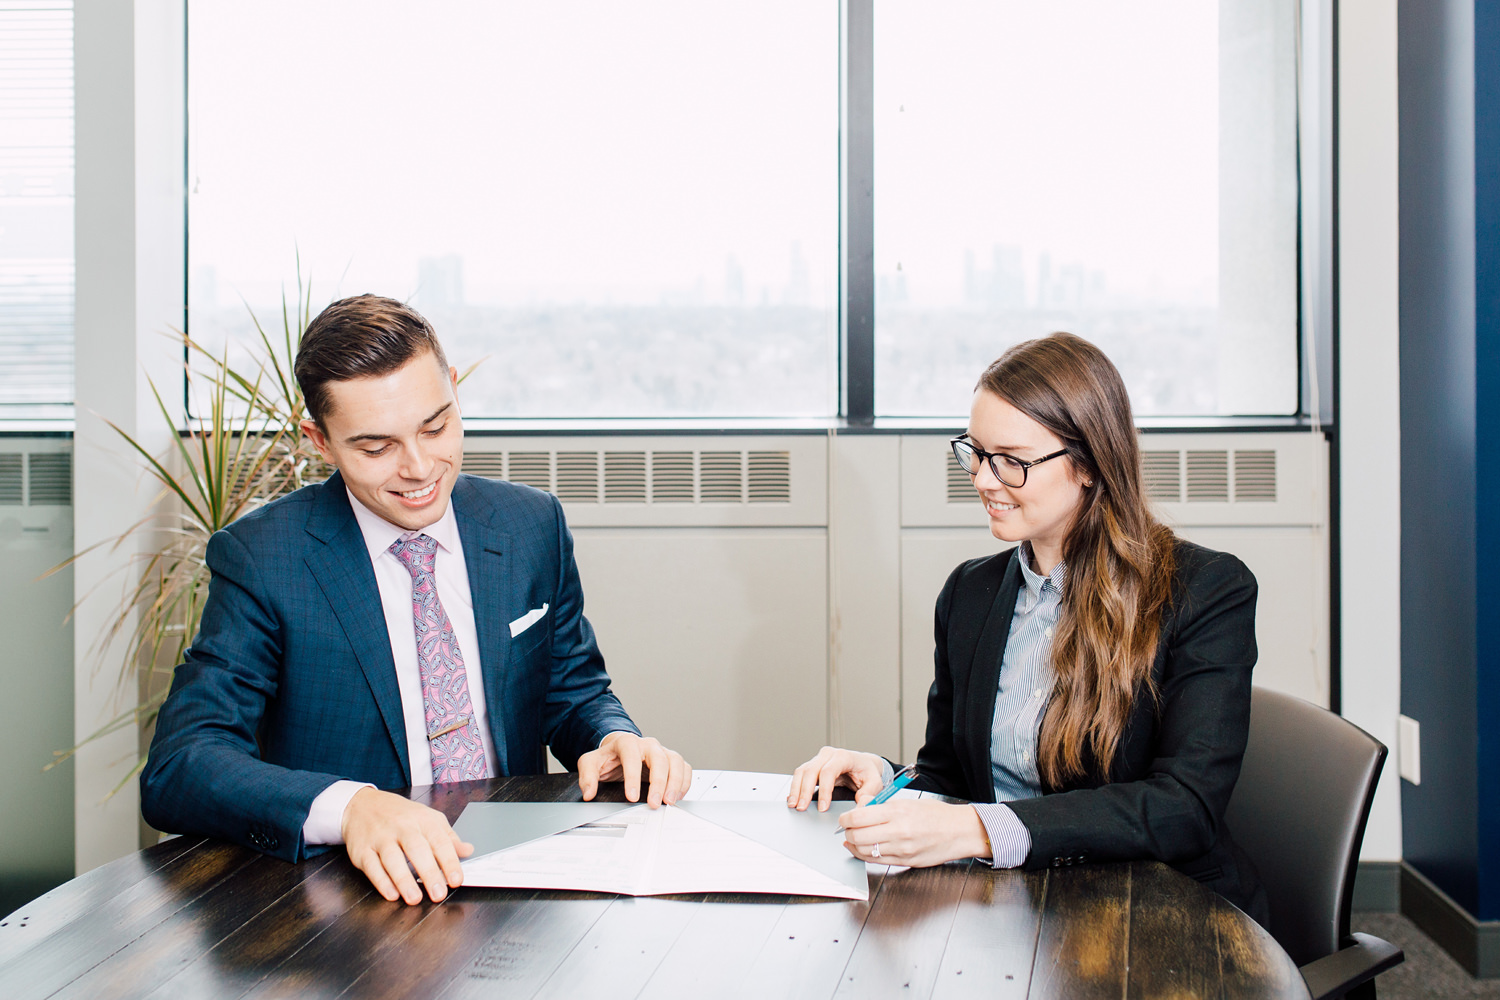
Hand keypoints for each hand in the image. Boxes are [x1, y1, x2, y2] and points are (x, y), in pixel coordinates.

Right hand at [340, 787, 472, 904]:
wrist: (362, 805)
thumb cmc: (400, 815)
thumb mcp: (428, 818)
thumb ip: (448, 837)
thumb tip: (468, 851)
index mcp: (422, 820)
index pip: (440, 841)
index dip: (449, 862)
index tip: (457, 880)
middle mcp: (401, 827)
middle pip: (417, 849)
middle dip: (429, 872)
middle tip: (438, 893)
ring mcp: (380, 838)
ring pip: (392, 859)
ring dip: (404, 880)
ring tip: (415, 898)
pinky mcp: (362, 850)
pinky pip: (372, 867)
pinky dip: (382, 882)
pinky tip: (392, 894)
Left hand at [577, 732, 691, 806]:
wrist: (620, 751)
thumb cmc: (608, 758)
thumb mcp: (590, 763)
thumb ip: (587, 777)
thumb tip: (589, 792)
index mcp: (627, 742)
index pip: (632, 757)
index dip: (633, 778)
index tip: (631, 797)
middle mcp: (648, 744)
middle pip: (659, 759)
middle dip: (659, 782)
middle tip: (655, 803)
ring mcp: (662, 751)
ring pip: (675, 762)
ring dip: (675, 783)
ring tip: (669, 801)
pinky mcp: (672, 760)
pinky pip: (685, 768)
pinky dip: (684, 782)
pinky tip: (677, 796)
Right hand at [787, 746, 887, 811]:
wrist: (863, 764)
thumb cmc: (867, 772)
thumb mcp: (875, 782)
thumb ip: (869, 793)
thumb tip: (860, 804)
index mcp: (843, 756)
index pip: (828, 771)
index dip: (824, 790)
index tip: (823, 807)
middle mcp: (828, 755)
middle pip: (811, 770)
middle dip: (805, 791)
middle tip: (802, 807)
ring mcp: (819, 758)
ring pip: (802, 771)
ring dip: (796, 789)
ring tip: (794, 805)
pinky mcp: (813, 765)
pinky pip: (800, 774)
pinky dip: (795, 787)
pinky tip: (793, 799)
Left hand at [836, 798, 990, 867]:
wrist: (960, 831)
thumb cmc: (937, 814)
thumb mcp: (908, 803)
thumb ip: (883, 807)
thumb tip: (861, 809)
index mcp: (897, 812)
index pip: (859, 817)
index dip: (846, 818)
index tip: (844, 818)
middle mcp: (897, 831)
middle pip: (857, 836)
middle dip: (847, 833)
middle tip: (846, 829)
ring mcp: (901, 849)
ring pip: (864, 851)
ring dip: (853, 846)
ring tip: (852, 839)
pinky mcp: (905, 861)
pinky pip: (876, 861)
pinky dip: (864, 856)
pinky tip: (862, 850)